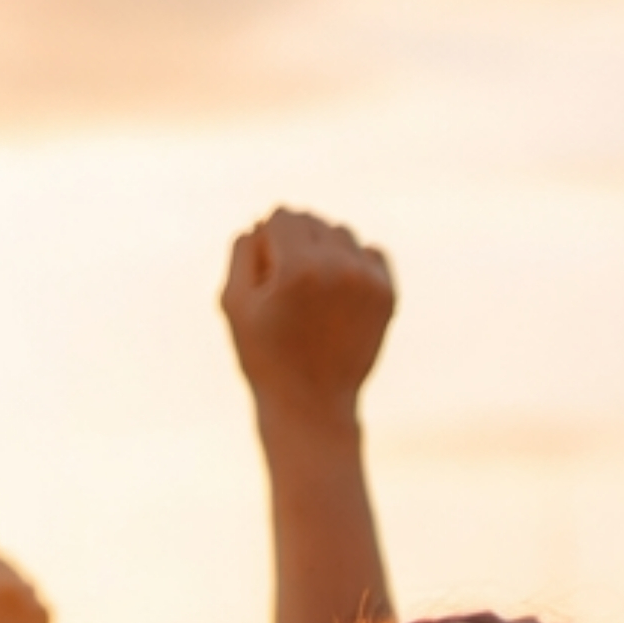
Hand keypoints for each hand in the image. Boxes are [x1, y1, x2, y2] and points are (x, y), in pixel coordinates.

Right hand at [220, 208, 392, 430]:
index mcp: (297, 267)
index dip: (266, 239)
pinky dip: (352, 263)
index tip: (264, 272)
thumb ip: (242, 255)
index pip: (283, 216)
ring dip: (323, 250)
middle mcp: (338, 266)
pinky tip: (336, 292)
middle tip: (285, 286)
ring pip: (342, 233)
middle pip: (313, 221)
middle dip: (294, 242)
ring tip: (310, 290)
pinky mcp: (388, 293)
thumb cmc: (265, 357)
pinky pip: (371, 252)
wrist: (312, 405)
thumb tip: (260, 224)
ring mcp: (368, 280)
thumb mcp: (235, 306)